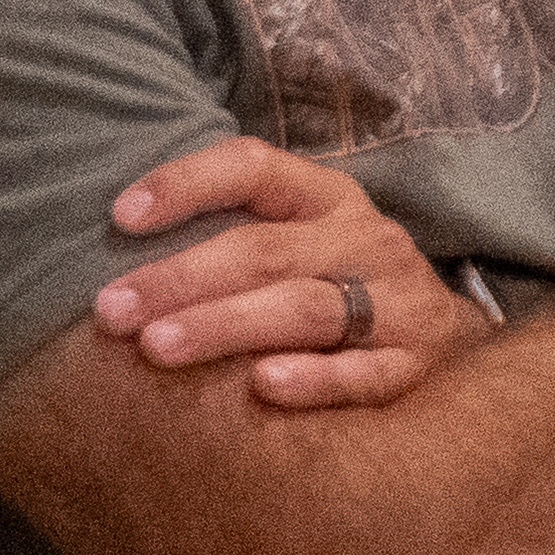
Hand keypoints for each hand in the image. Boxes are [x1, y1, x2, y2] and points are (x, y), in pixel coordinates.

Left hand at [95, 138, 459, 410]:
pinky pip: (363, 374)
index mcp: (327, 196)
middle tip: (112, 310)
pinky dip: (315, 380)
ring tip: (157, 346)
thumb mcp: (298, 235)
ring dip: (226, 324)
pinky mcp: (414, 362)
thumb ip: (229, 233)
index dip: (187, 183)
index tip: (120, 216)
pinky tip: (263, 386)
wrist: (442, 334)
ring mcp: (396, 300)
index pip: (254, 168)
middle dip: (181, 278)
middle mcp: (364, 238)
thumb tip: (111, 254)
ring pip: (305, 310)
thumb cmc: (335, 281)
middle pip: (265, 250)